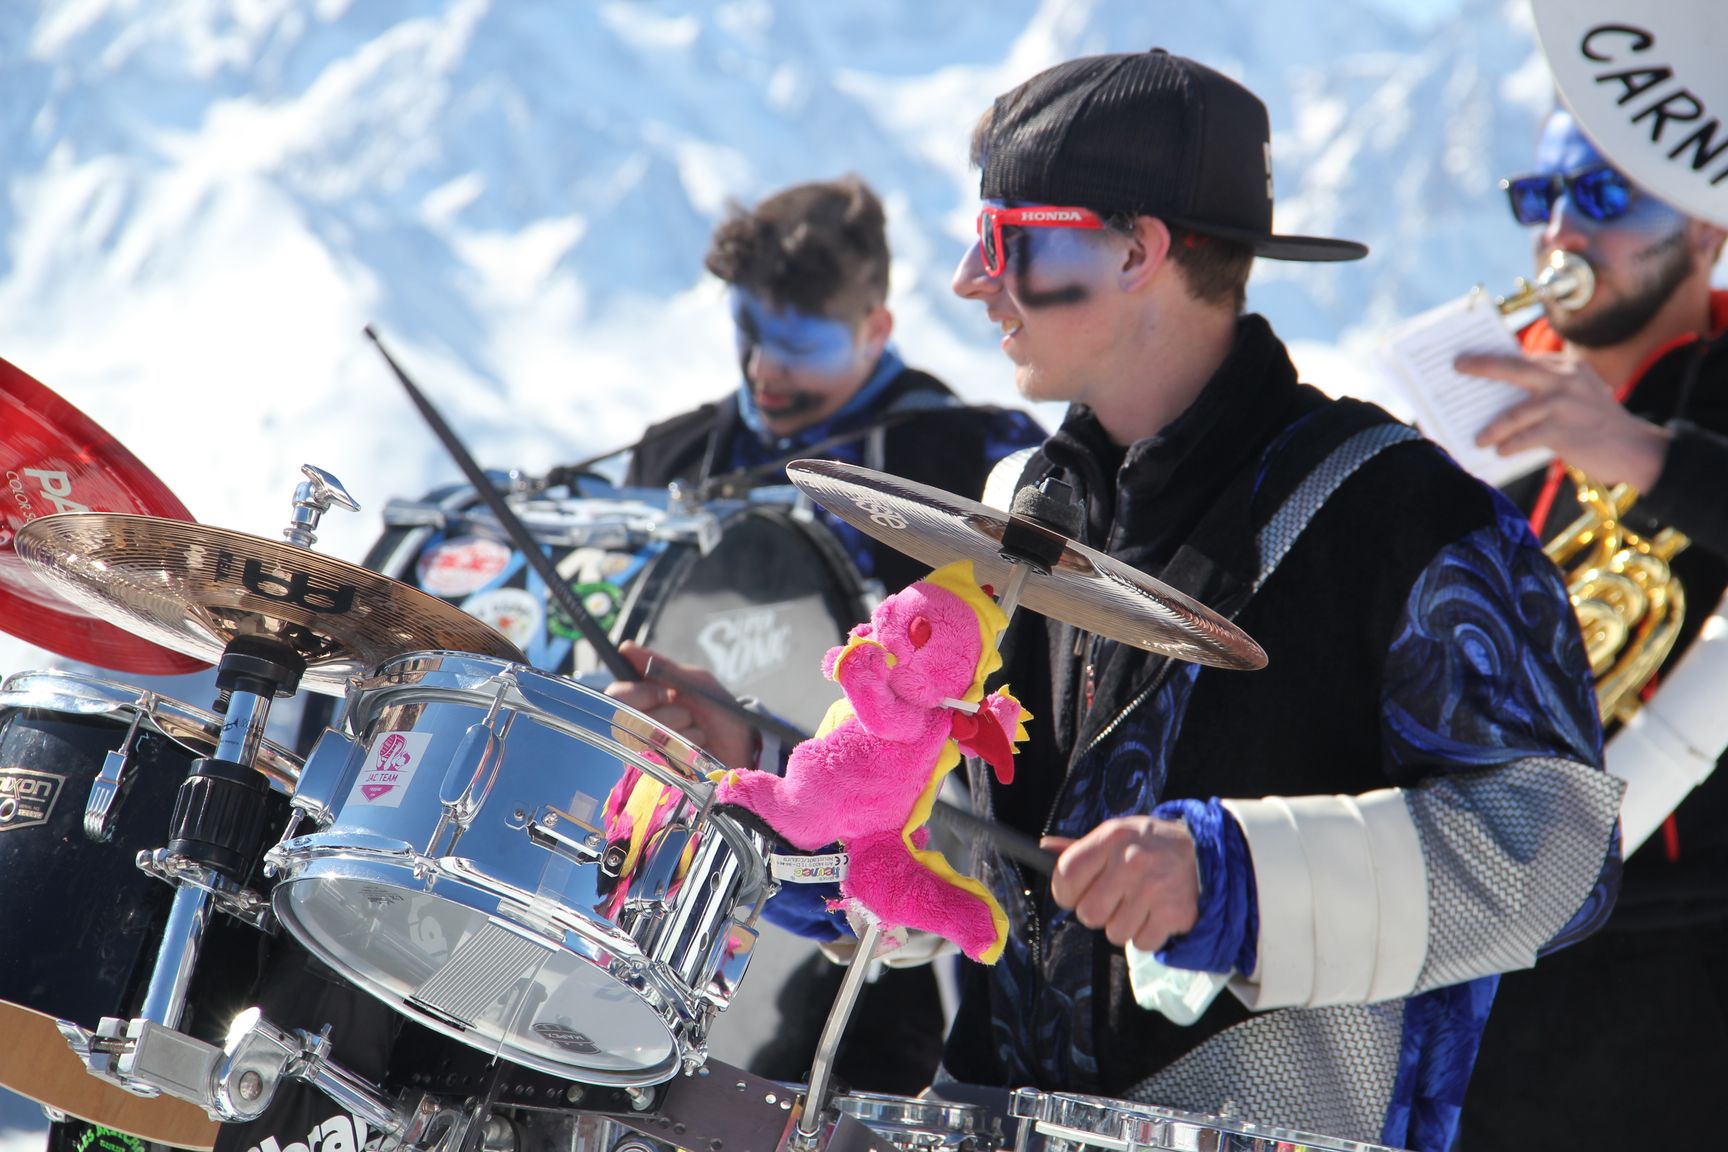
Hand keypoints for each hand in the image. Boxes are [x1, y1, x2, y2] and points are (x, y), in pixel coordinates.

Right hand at [603, 641, 757, 770]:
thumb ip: (662, 668)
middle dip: (665, 715)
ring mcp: (645, 753)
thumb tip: (626, 648)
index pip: (615, 695)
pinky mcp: (656, 775)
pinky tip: (698, 752)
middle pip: (627, 718)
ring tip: (699, 733)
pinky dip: (686, 751)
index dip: (639, 693)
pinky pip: (660, 761)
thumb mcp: (695, 683)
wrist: (745, 747)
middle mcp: (636, 727)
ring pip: (646, 740)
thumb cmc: (718, 711)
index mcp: (642, 701)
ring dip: (681, 732)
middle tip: (687, 714)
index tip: (664, 692)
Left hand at [1042, 816, 1198, 950]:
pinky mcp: (1175, 914)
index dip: (1066, 892)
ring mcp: (1154, 889)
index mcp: (1112, 837)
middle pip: (1088, 913)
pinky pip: (1142, 943)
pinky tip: (1158, 914)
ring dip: (1125, 925)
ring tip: (1141, 904)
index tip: (1076, 894)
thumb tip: (1043, 849)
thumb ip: (1081, 847)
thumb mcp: (1118, 834)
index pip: (1066, 875)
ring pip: (1114, 933)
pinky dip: (1149, 935)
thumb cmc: (1153, 845)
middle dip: (1099, 912)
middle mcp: (1131, 862)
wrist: (1209, 854)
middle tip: (1117, 899)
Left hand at [1458, 352, 1671, 490]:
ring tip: (1479, 439)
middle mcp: (1566, 379)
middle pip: (1513, 368)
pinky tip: (1500, 451)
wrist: (1634, 448)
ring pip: (1514, 413)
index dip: (1494, 356)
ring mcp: (1564, 404)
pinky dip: (1509, 445)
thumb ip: (1546, 389)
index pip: (1524, 357)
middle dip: (1482, 366)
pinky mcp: (1563, 430)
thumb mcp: (1577, 395)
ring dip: (1492, 428)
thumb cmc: (1596, 424)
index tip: (1470, 355)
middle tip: (1458, 366)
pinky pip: (1524, 438)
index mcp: (1568, 367)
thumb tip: (1498, 397)